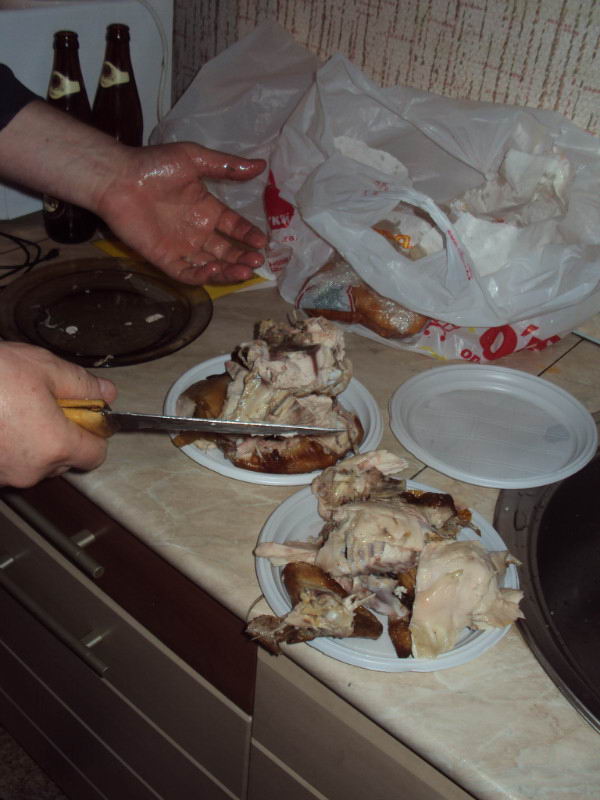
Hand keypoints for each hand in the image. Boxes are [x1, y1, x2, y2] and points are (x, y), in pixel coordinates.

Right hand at [0, 343, 116, 487]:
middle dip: (60, 434)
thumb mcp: (45, 368)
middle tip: (42, 402)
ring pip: (34, 462)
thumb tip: (106, 392)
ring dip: (31, 440)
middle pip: (64, 459)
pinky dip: (8, 445)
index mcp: (55, 445)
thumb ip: (82, 385)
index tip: (83, 413)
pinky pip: (7, 462)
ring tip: (11, 409)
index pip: (96, 454)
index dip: (94, 432)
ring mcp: (4, 475)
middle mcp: (31, 469)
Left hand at [96, 142, 267, 284]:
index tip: (261, 241)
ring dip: (228, 271)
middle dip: (243, 257)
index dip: (248, 235)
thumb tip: (260, 166)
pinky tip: (213, 269)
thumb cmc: (155, 166)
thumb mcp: (195, 158)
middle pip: (226, 251)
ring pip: (211, 266)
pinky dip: (201, 276)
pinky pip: (187, 273)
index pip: (234, 227)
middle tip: (256, 261)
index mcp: (206, 209)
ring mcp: (181, 246)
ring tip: (244, 271)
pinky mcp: (164, 258)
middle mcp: (197, 231)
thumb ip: (227, 166)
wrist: (119, 178)